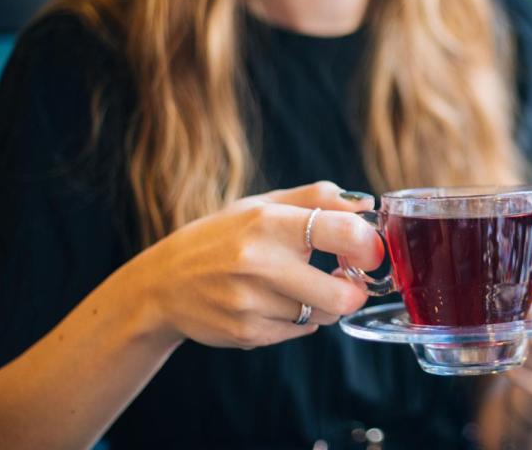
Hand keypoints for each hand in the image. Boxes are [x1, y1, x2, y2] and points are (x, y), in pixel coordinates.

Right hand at [126, 182, 382, 348]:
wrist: (162, 284)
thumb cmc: (222, 237)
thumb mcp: (263, 206)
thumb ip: (317, 198)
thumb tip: (367, 204)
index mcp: (269, 223)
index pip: (344, 233)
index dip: (369, 246)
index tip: (370, 251)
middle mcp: (260, 264)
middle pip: (341, 295)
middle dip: (354, 290)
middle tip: (347, 279)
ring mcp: (252, 303)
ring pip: (323, 314)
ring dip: (323, 303)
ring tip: (299, 285)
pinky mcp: (247, 333)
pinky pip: (301, 330)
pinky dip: (299, 319)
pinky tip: (273, 302)